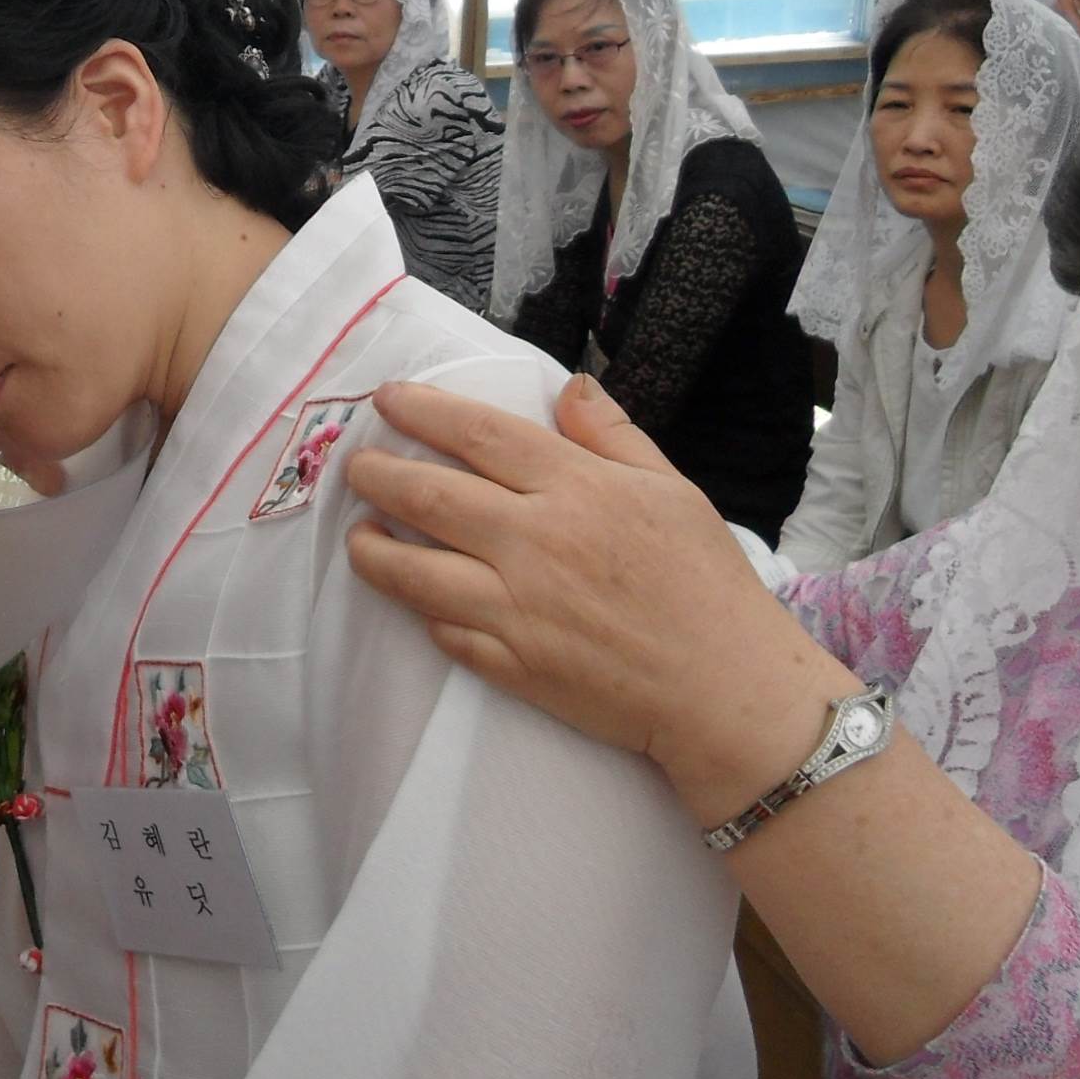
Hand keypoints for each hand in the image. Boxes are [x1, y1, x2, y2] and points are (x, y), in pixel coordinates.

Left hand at [340, 375, 850, 823]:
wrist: (724, 690)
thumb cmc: (707, 584)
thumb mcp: (673, 490)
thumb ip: (613, 436)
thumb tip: (569, 388)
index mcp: (575, 489)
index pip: (478, 435)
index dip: (424, 411)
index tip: (387, 399)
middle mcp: (533, 542)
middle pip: (428, 495)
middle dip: (377, 474)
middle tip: (356, 466)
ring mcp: (514, 608)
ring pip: (414, 571)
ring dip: (373, 548)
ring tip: (360, 535)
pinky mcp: (509, 665)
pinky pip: (442, 632)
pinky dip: (421, 612)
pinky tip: (413, 598)